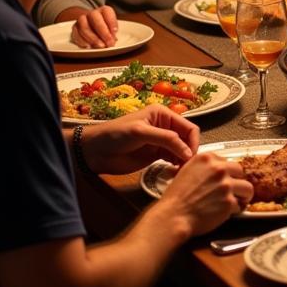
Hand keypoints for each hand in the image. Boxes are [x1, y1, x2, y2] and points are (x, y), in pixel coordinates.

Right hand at [69, 6, 118, 47]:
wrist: (90, 24)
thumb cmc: (105, 27)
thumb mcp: (112, 27)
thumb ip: (112, 32)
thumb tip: (112, 40)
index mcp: (104, 10)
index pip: (107, 11)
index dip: (111, 21)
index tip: (115, 31)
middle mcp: (92, 13)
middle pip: (95, 19)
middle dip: (103, 32)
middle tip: (109, 43)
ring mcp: (81, 20)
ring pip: (84, 27)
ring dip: (93, 38)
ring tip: (100, 46)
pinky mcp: (74, 28)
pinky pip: (76, 34)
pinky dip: (82, 41)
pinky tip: (89, 46)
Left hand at [78, 104, 199, 174]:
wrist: (94, 151)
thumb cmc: (115, 135)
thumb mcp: (141, 132)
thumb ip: (166, 139)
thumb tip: (188, 153)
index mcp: (163, 115)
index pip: (188, 127)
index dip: (193, 142)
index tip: (191, 157)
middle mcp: (165, 127)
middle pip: (188, 139)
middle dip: (190, 152)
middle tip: (187, 167)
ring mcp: (161, 142)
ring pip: (182, 150)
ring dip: (184, 160)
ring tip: (181, 171)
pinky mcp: (155, 155)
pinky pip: (173, 159)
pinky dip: (177, 165)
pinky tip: (174, 171)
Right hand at [158, 152, 253, 236]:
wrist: (174, 215)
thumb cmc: (176, 197)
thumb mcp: (187, 171)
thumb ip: (205, 167)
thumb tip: (217, 169)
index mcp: (207, 158)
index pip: (227, 161)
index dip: (227, 172)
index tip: (226, 178)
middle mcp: (219, 169)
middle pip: (240, 171)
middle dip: (237, 181)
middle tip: (233, 189)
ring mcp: (226, 185)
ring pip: (247, 188)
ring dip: (243, 195)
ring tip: (238, 200)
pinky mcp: (229, 202)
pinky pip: (239, 205)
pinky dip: (234, 210)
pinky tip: (226, 212)